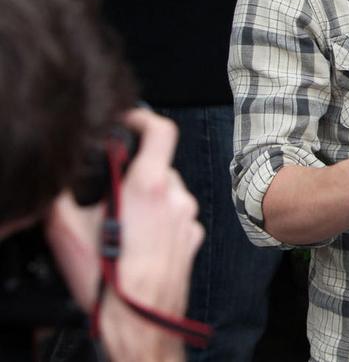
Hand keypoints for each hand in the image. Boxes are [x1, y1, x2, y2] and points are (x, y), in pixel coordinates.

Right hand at [46, 108, 202, 361]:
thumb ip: (65, 191)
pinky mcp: (193, 239)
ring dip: (146, 200)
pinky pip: (175, 218)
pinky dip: (159, 222)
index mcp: (149, 185)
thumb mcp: (67, 229)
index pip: (161, 129)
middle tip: (109, 193)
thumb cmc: (107, 280)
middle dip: (135, 173)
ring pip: (167, 193)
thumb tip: (62, 175)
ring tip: (120, 226)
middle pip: (158, 166)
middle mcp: (176, 197)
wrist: (138, 323)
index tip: (128, 121)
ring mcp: (188, 219)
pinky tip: (138, 242)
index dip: (143, 117)